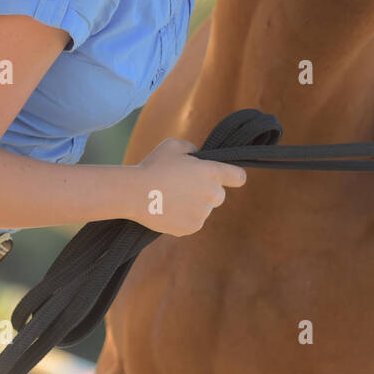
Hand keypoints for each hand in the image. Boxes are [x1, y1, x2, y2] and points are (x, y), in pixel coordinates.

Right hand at [131, 137, 246, 235]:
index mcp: (212, 173)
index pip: (238, 177)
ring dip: (194, 204)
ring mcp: (202, 213)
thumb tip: (198, 157)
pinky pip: (193, 222)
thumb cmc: (153, 166)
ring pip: (204, 209)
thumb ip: (193, 148)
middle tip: (185, 187)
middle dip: (207, 191)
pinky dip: (184, 218)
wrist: (134, 193)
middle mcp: (212, 194)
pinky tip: (168, 209)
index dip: (234, 176)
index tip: (231, 178)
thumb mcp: (174, 145)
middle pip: (219, 195)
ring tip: (171, 197)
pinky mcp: (191, 227)